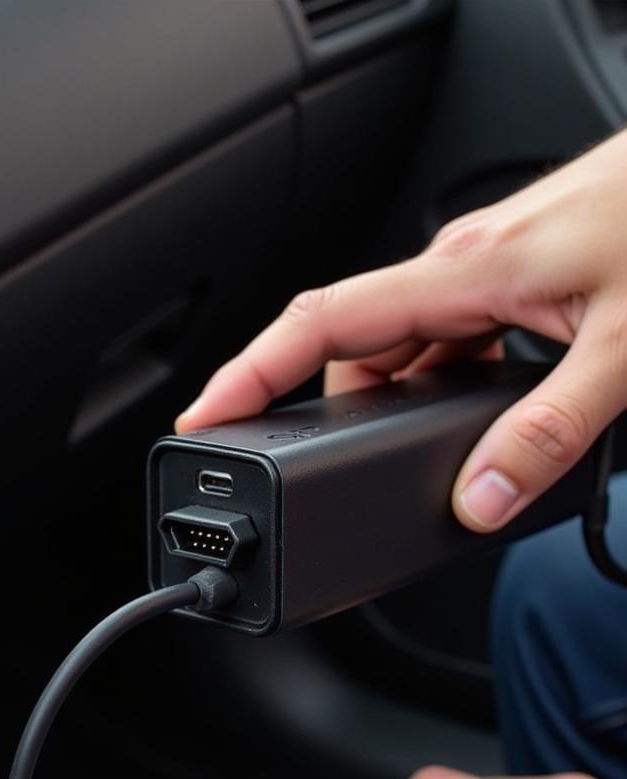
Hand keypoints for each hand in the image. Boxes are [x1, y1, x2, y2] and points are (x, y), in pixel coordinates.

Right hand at [176, 129, 626, 531]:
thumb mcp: (626, 347)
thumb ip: (550, 432)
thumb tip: (480, 498)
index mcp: (462, 275)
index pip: (320, 323)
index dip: (248, 371)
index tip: (202, 415)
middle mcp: (456, 270)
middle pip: (347, 347)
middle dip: (313, 409)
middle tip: (293, 469)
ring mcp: (479, 276)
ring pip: (395, 349)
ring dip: (380, 404)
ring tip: (386, 456)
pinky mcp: (504, 284)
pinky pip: (436, 343)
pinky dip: (425, 387)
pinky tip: (457, 419)